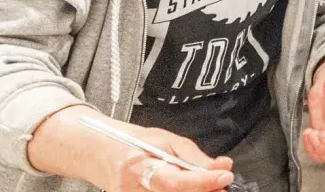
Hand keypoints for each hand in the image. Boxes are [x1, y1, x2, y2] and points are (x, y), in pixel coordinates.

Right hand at [29, 106, 233, 191]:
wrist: (100, 153)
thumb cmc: (131, 142)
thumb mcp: (164, 139)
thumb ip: (193, 156)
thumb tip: (220, 166)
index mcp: (138, 166)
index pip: (175, 181)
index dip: (203, 181)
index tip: (224, 175)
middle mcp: (132, 190)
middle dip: (204, 191)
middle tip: (221, 182)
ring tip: (208, 185)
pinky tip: (192, 189)